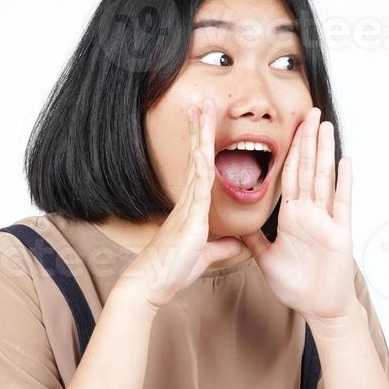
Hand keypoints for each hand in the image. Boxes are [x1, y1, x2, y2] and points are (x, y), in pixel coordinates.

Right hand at [118, 98, 245, 311]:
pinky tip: (202, 151)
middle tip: (202, 103)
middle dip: (200, 129)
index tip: (205, 122)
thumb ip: (221, 247)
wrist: (152, 285)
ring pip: (196, 165)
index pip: (200, 169)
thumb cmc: (172, 271)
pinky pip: (196, 191)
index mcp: (192, 208)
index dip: (202, 144)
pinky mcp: (188, 221)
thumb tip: (237, 243)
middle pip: (196, 158)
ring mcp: (186, 208)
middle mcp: (188, 202)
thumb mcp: (205, 256)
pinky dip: (200, 169)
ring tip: (201, 112)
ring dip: (199, 138)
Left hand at [241, 107, 356, 322]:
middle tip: (309, 112)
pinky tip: (345, 161)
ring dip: (324, 151)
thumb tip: (235, 224)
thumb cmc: (297, 284)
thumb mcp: (267, 258)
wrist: (318, 307)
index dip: (290, 151)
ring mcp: (326, 220)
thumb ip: (254, 240)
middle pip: (307, 168)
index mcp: (291, 216)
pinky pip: (342, 203)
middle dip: (307, 140)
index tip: (290, 127)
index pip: (289, 175)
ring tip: (325, 125)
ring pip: (323, 178)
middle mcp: (309, 213)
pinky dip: (344, 182)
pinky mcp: (339, 232)